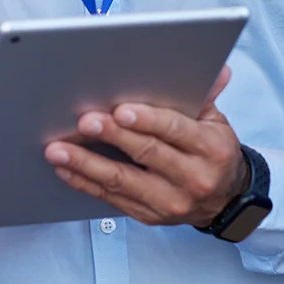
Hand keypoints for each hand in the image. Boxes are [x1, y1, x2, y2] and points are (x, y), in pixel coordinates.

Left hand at [44, 65, 247, 227]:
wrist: (224, 200)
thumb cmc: (213, 153)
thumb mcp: (216, 122)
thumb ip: (205, 95)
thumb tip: (215, 67)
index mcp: (210, 148)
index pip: (175, 131)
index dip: (147, 121)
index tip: (120, 111)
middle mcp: (192, 178)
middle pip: (146, 154)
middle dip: (112, 136)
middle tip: (84, 123)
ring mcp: (169, 201)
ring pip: (122, 181)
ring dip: (87, 164)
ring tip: (59, 151)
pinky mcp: (149, 215)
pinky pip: (112, 199)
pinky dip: (86, 183)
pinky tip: (67, 169)